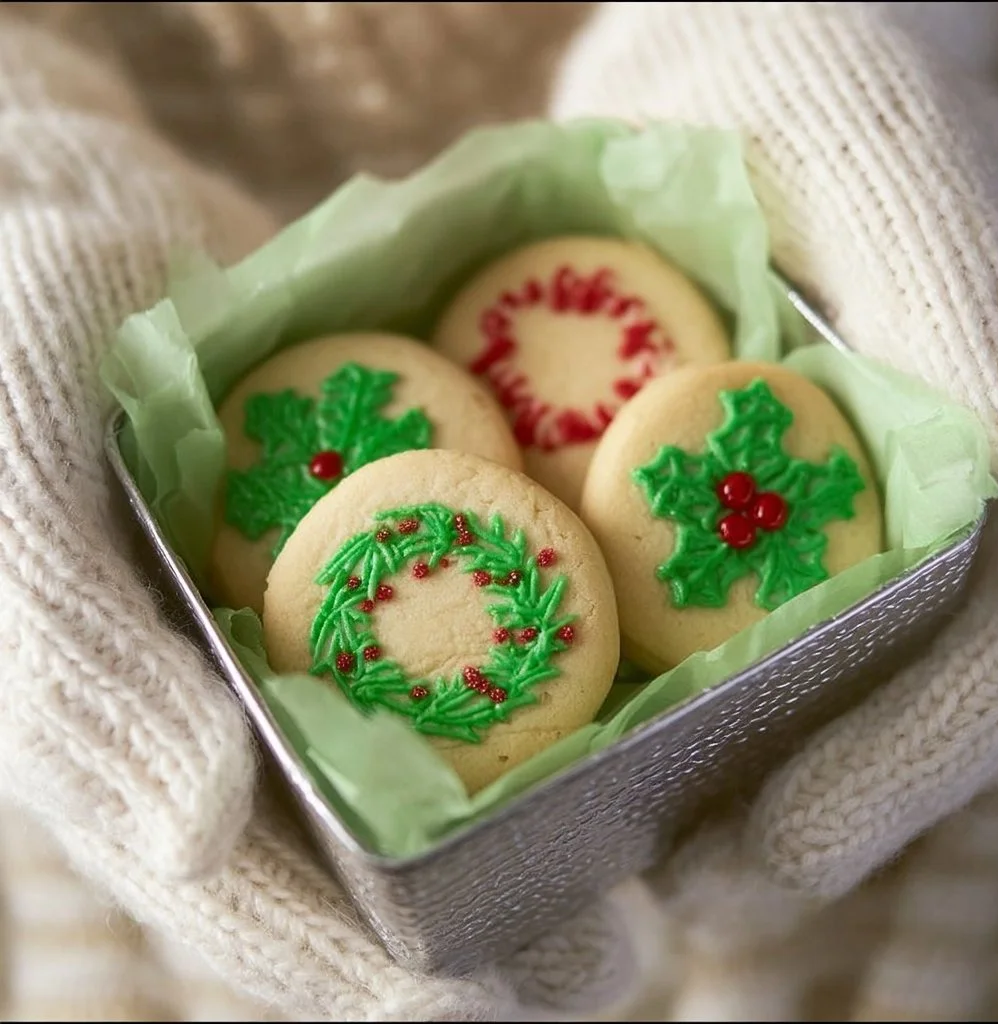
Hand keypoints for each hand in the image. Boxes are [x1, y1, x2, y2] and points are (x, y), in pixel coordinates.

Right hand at [0, 14, 668, 1021]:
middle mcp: (247, 703)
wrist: (78, 227)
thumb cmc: (13, 347)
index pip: (269, 908)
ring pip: (441, 762)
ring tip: (678, 845)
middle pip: (381, 860)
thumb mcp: (21, 493)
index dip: (388, 980)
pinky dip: (553, 663)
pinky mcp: (381, 551)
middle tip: (631, 945)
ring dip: (551, 815)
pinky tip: (645, 674)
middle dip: (504, 921)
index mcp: (152, 733)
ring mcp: (319, 632)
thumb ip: (88, 670)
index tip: (528, 1003)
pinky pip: (472, 629)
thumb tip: (198, 833)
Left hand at [547, 1, 997, 1013]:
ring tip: (614, 858)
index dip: (888, 772)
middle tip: (673, 899)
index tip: (762, 866)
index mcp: (976, 442)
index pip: (981, 648)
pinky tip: (573, 725)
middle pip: (881, 697)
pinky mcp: (731, 478)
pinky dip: (646, 682)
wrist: (731, 48)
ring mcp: (825, 493)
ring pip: (796, 674)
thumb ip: (969, 314)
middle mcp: (913, 487)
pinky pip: (698, 603)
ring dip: (711, 777)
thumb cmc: (821, 66)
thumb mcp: (875, 152)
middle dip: (784, 812)